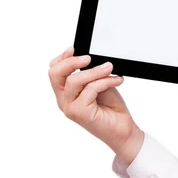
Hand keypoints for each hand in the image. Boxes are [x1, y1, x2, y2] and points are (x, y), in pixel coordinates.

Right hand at [48, 47, 143, 164]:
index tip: (76, 48)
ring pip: (74, 80)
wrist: (123, 129)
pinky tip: (117, 81)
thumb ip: (92, 73)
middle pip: (55, 74)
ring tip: (110, 68)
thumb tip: (93, 57)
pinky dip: (105, 81)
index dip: (63, 57)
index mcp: (66, 92)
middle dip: (71, 61)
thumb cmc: (111, 107)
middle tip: (89, 58)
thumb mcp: (100, 84)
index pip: (54, 71)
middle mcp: (64, 100)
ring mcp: (70, 107)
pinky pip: (90, 89)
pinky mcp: (80, 113)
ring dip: (95, 71)